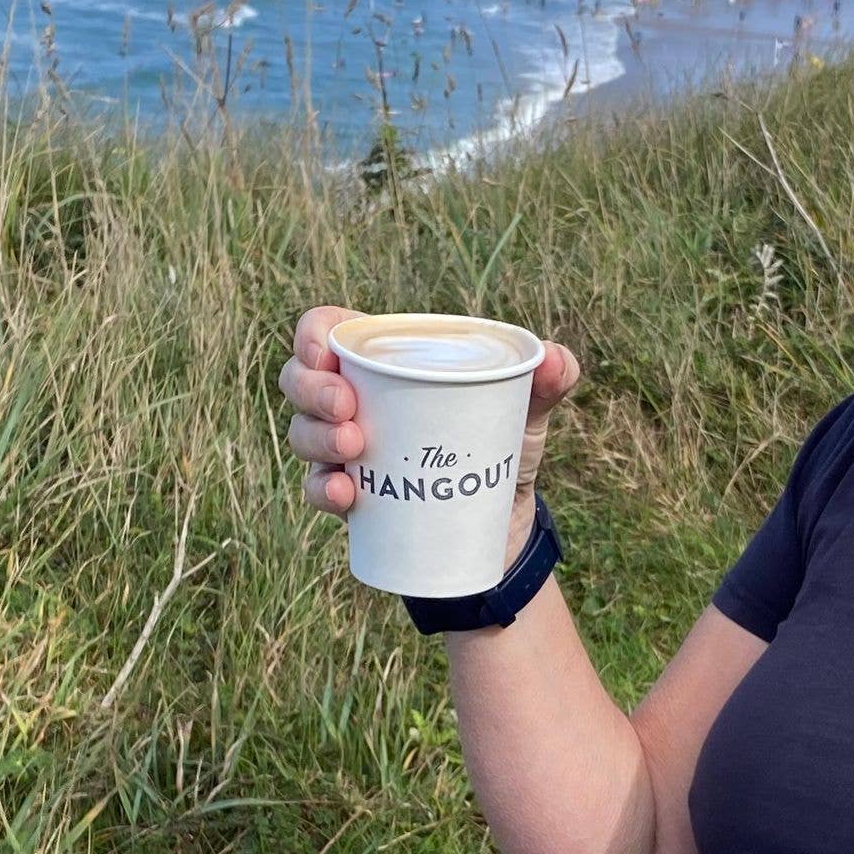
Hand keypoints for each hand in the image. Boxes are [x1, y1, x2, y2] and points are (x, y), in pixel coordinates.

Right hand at [280, 306, 581, 549]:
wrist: (501, 523)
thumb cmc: (503, 445)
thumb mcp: (527, 408)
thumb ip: (548, 379)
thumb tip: (554, 359)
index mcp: (385, 361)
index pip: (326, 330)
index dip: (312, 334)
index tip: (328, 352)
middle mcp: (353, 399)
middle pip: (299, 379)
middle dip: (311, 389)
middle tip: (347, 408)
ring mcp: (344, 449)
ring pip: (301, 433)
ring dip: (315, 437)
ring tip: (354, 446)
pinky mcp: (349, 496)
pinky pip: (316, 489)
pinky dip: (323, 490)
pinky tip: (346, 493)